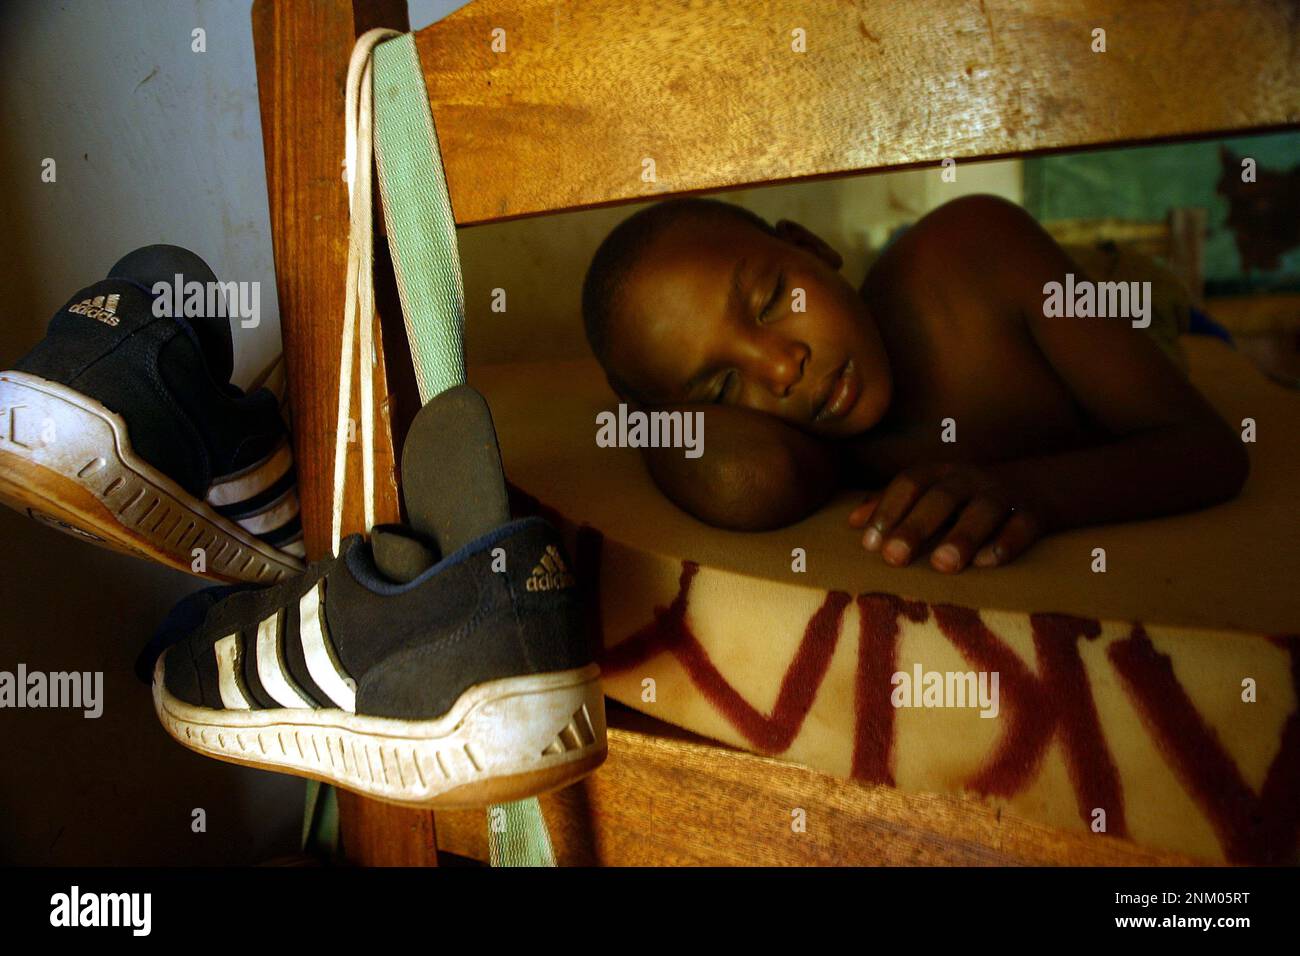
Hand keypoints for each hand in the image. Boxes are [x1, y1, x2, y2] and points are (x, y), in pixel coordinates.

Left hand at [848, 462, 1044, 572]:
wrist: (1050, 483)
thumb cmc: (975, 495)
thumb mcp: (937, 492)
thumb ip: (896, 504)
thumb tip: (851, 523)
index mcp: (943, 473)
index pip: (909, 483)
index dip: (887, 509)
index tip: (868, 543)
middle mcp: (971, 479)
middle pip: (940, 497)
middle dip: (915, 526)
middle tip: (893, 558)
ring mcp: (1005, 493)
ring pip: (982, 510)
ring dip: (960, 536)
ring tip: (942, 565)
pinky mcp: (1037, 512)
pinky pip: (1022, 525)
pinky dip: (1006, 543)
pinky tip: (987, 562)